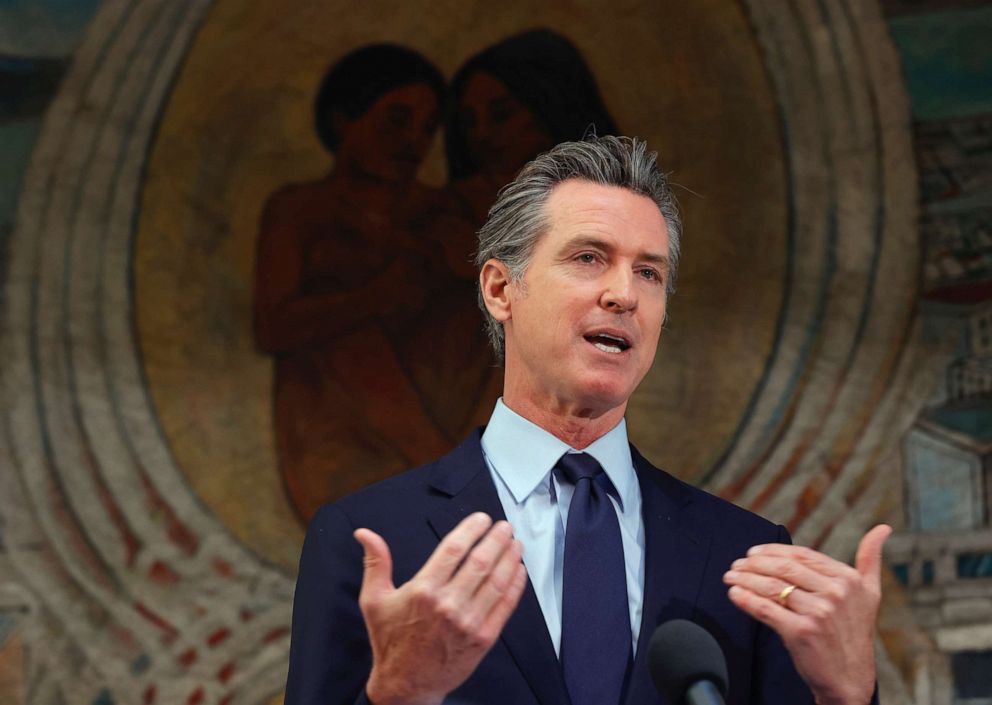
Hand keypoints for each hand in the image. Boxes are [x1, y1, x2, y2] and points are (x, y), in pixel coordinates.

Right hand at [354, 513, 527, 704]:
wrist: (405, 685)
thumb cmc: (390, 642)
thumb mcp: (374, 600)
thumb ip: (375, 563)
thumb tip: (364, 534)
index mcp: (423, 590)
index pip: (454, 548)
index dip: (471, 529)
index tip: (481, 519)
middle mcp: (448, 604)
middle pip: (480, 561)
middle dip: (496, 539)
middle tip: (504, 526)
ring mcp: (468, 622)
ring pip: (496, 581)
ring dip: (509, 558)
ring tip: (515, 543)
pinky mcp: (483, 639)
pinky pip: (505, 606)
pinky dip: (515, 586)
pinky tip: (519, 571)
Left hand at [723, 524, 891, 704]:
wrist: (849, 680)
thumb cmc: (854, 634)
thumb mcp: (870, 594)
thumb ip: (871, 560)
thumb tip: (883, 527)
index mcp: (848, 579)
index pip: (802, 555)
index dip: (772, 551)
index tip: (753, 552)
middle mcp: (836, 593)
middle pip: (784, 568)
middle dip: (754, 564)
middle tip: (736, 564)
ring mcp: (819, 613)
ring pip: (772, 587)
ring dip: (745, 579)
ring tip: (730, 577)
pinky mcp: (801, 632)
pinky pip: (766, 609)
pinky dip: (745, 600)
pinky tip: (734, 594)